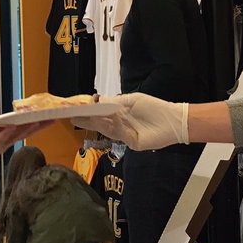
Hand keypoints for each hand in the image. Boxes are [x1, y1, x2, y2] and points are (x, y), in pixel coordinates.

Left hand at [0, 110, 51, 165]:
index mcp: (4, 129)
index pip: (22, 124)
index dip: (33, 119)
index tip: (46, 113)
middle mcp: (5, 137)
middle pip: (25, 131)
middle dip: (38, 125)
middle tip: (51, 118)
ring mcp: (0, 144)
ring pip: (17, 136)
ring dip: (27, 128)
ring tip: (38, 121)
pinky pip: (3, 139)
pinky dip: (8, 133)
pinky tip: (14, 126)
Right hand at [70, 93, 188, 149]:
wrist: (173, 121)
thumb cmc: (154, 108)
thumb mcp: (132, 100)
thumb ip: (113, 102)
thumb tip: (95, 100)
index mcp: (118, 113)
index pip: (98, 111)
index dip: (86, 109)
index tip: (72, 106)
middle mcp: (119, 124)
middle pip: (98, 122)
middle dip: (84, 118)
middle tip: (69, 114)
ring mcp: (124, 134)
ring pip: (105, 128)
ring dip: (93, 122)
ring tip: (80, 116)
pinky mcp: (131, 143)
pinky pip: (118, 134)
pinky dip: (112, 126)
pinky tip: (107, 118)